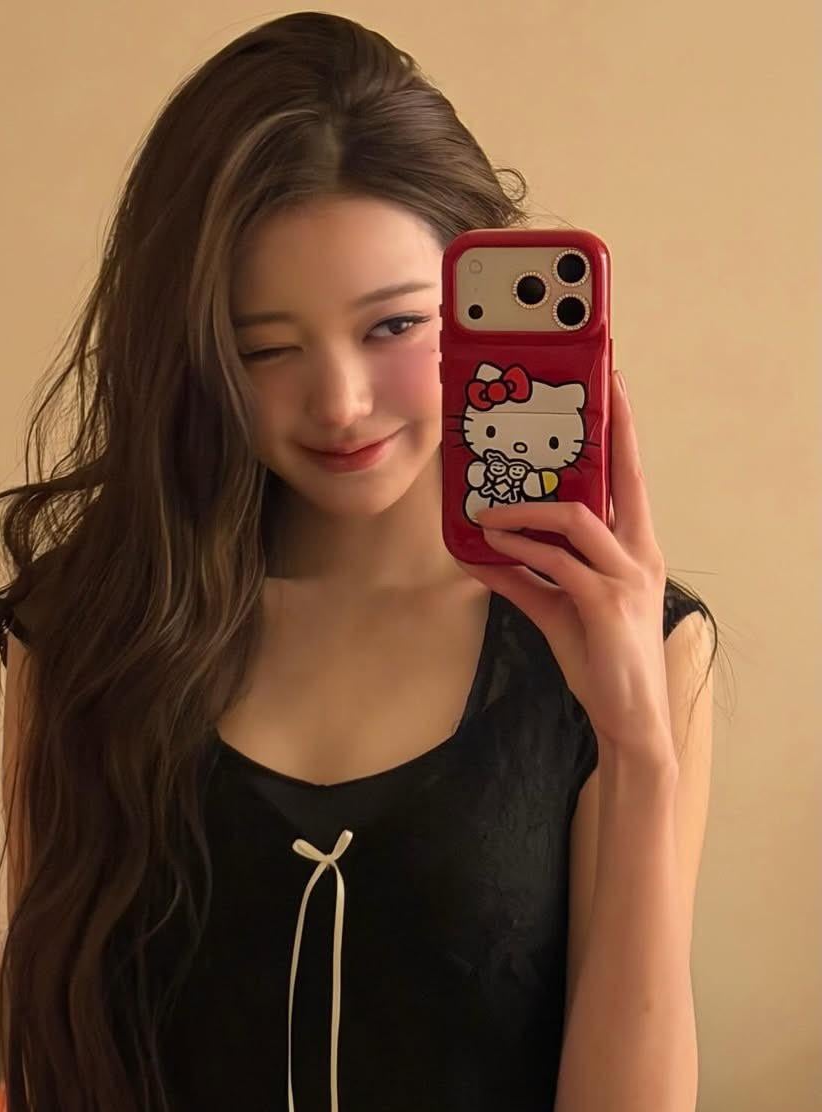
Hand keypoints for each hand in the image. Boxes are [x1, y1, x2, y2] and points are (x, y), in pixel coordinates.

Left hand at [459, 371, 672, 759]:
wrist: (627, 717)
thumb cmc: (601, 661)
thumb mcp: (556, 611)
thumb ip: (523, 580)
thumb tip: (480, 555)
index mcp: (634, 550)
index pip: (629, 480)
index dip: (621, 433)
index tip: (612, 389)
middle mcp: (638, 554)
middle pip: (621, 478)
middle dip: (605, 432)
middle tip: (577, 395)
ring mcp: (626, 577)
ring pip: (577, 518)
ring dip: (525, 508)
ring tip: (484, 510)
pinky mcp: (605, 603)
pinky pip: (557, 563)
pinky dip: (520, 549)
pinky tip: (492, 543)